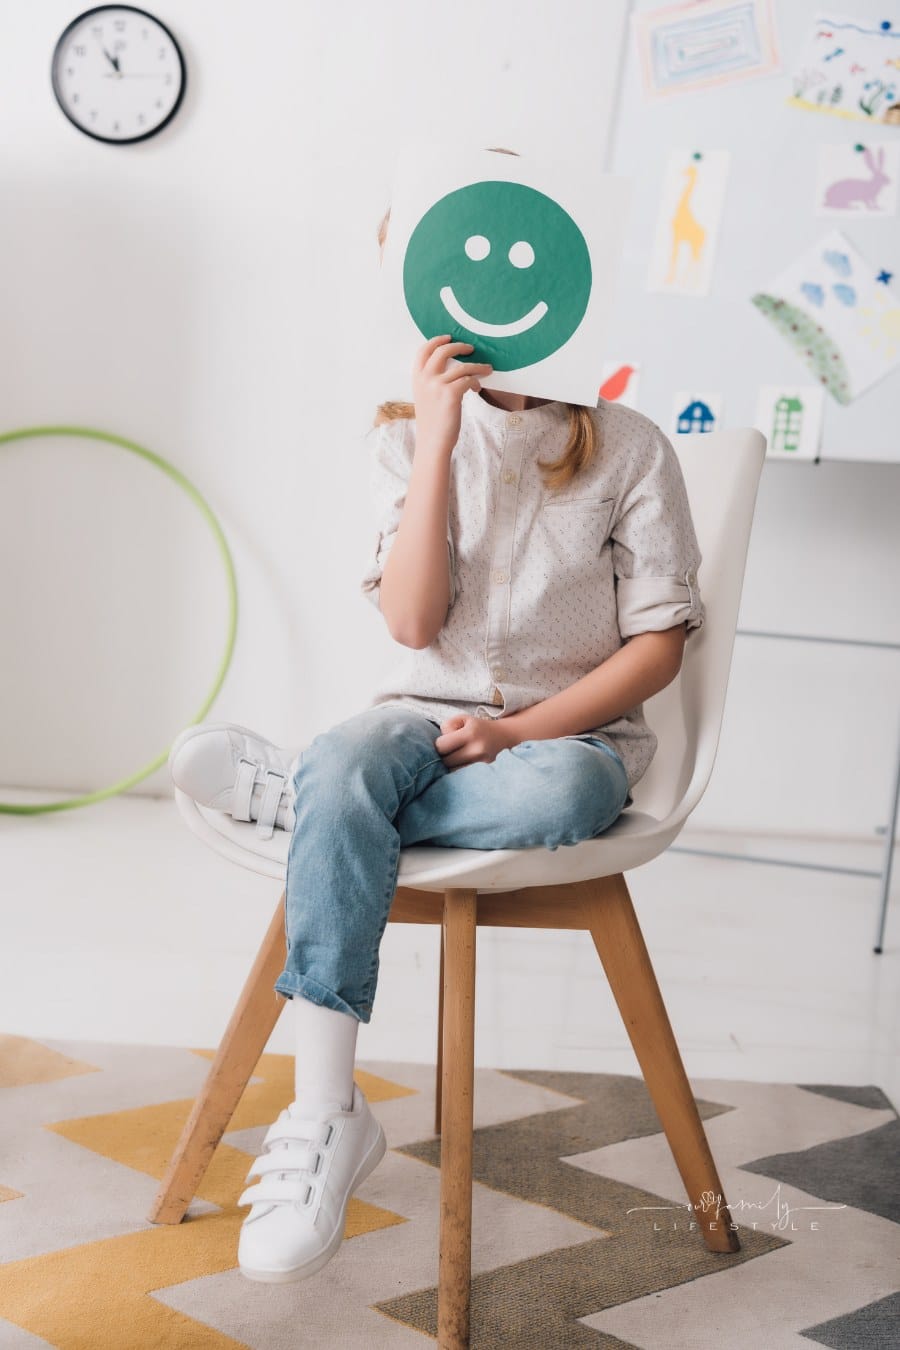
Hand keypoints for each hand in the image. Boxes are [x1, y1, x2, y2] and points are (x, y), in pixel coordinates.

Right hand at [412, 336, 491, 455]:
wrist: (432, 442)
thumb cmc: (432, 422)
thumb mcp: (425, 397)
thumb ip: (432, 381)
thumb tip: (453, 368)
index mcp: (417, 378)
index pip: (423, 351)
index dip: (436, 341)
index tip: (448, 337)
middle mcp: (425, 378)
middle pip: (443, 351)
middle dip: (459, 346)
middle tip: (471, 348)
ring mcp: (437, 385)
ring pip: (462, 366)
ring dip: (477, 366)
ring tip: (487, 369)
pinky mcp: (451, 394)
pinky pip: (468, 380)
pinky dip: (476, 382)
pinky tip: (477, 388)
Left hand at [435, 714, 518, 768]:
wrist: (502, 736)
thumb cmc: (477, 727)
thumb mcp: (462, 719)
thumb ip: (446, 727)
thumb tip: (441, 746)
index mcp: (470, 733)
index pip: (441, 747)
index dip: (438, 745)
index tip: (443, 743)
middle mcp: (477, 749)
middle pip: (446, 762)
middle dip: (443, 757)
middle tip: (448, 751)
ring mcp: (482, 763)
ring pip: (453, 771)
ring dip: (450, 765)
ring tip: (455, 757)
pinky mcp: (484, 772)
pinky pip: (463, 775)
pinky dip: (458, 770)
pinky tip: (461, 764)